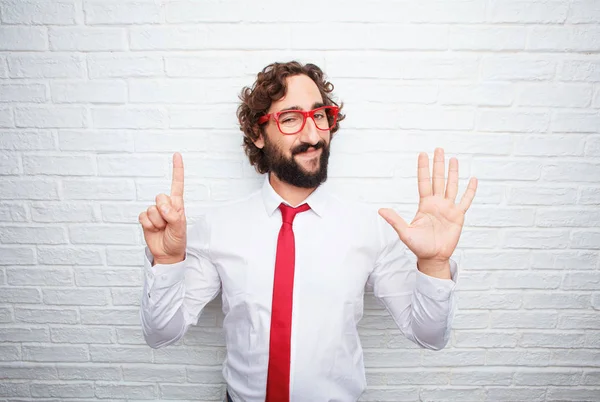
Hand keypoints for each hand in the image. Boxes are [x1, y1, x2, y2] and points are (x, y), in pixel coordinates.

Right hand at [138, 152, 186, 264]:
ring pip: (151, 209)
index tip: (177, 155)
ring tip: (163, 229)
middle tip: (168, 223)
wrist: (167, 253)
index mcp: (177, 204)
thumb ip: (174, 216)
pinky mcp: (145, 219)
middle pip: (160, 197)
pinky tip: (154, 230)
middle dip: (164, 211)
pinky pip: (143, 217)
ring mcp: (155, 212)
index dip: (177, 169)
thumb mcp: (180, 228)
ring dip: (157, 222)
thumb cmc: (177, 240)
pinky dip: (148, 225)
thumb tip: (164, 207)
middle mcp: (166, 205)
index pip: (177, 184)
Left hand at [378, 148, 476, 264]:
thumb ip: (395, 220)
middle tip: (439, 149)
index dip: (423, 168)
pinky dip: (470, 191)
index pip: (424, 182)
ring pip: (452, 186)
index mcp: (425, 204)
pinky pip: (466, 201)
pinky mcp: (458, 216)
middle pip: (438, 179)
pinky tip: (473, 180)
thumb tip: (380, 210)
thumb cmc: (418, 246)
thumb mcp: (405, 232)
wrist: (433, 257)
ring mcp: (448, 208)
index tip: (423, 154)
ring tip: (454, 159)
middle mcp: (437, 203)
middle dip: (438, 164)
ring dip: (453, 173)